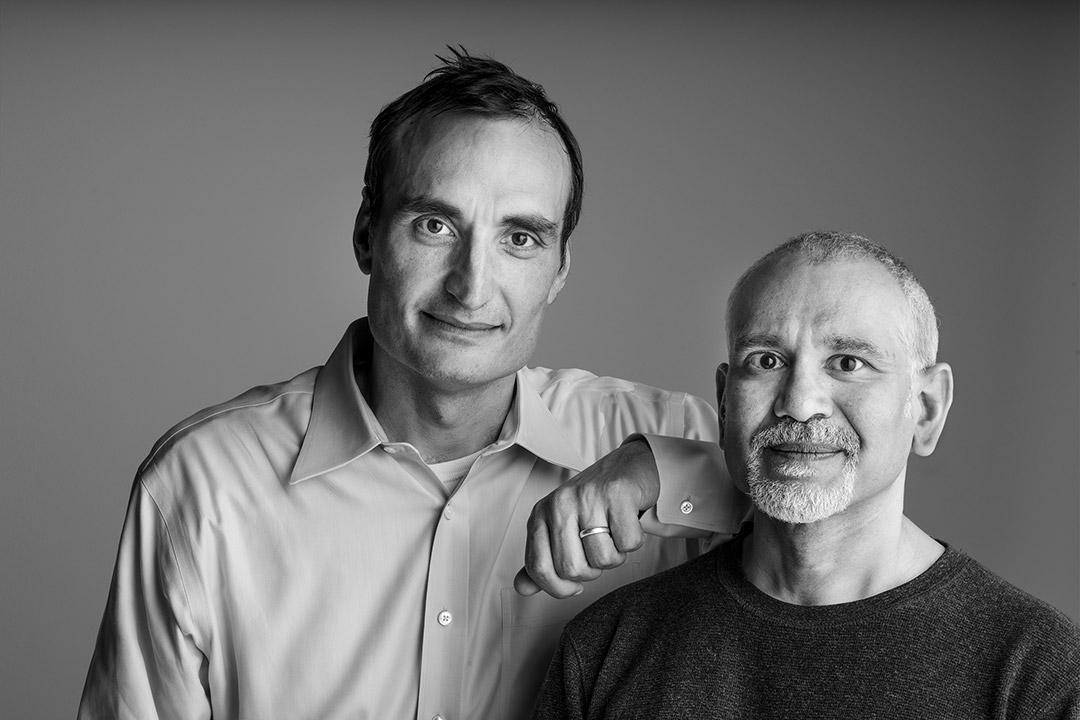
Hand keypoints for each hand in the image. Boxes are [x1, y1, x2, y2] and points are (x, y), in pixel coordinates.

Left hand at [514, 439, 659, 597]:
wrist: (628, 465)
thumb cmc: (594, 502)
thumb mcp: (560, 527)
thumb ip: (542, 558)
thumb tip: (522, 588)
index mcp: (541, 513)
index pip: (538, 568)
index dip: (559, 587)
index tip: (574, 585)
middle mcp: (560, 503)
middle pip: (572, 569)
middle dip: (592, 571)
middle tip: (598, 550)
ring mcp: (588, 497)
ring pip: (603, 559)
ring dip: (615, 555)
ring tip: (613, 533)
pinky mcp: (618, 493)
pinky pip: (628, 543)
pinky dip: (633, 540)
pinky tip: (627, 522)